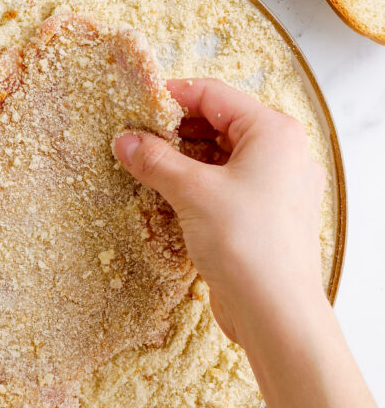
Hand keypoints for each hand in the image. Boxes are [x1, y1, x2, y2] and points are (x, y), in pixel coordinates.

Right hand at [113, 78, 325, 346]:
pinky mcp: (266, 214)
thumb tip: (125, 140)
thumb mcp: (192, 192)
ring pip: (221, 156)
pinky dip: (198, 184)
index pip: (214, 95)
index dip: (172, 95)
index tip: (136, 105)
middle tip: (135, 138)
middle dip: (175, 130)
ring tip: (144, 165)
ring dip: (183, 159)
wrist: (276, 312)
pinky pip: (227, 185)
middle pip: (219, 123)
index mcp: (274, 131)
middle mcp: (282, 152)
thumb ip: (155, 160)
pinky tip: (167, 193)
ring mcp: (277, 185)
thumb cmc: (246, 242)